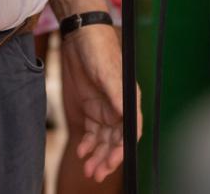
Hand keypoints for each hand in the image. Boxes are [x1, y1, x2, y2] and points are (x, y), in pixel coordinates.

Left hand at [60, 24, 133, 182]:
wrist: (80, 36)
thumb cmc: (99, 50)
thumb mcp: (107, 72)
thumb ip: (117, 94)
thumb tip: (127, 116)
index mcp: (128, 101)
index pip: (129, 132)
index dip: (122, 149)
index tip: (112, 161)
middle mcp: (119, 108)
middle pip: (115, 141)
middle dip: (107, 159)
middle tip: (96, 173)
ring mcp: (104, 109)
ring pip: (103, 140)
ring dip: (97, 156)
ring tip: (88, 169)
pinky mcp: (90, 108)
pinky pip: (91, 132)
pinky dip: (87, 144)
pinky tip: (82, 151)